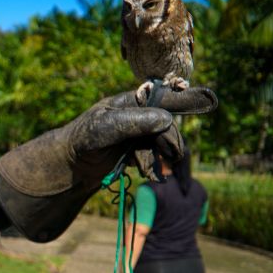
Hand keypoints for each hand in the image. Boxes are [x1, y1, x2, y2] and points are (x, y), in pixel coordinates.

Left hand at [0, 84, 216, 241]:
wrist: (63, 168)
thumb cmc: (80, 143)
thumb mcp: (106, 129)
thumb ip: (137, 122)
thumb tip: (167, 121)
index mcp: (129, 101)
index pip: (164, 96)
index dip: (186, 98)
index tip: (209, 101)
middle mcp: (135, 114)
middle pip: (168, 125)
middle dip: (170, 144)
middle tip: (171, 164)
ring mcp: (135, 133)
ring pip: (163, 144)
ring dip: (162, 159)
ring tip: (151, 174)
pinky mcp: (132, 151)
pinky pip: (155, 156)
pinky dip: (155, 166)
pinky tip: (147, 176)